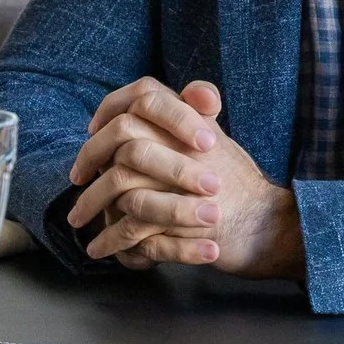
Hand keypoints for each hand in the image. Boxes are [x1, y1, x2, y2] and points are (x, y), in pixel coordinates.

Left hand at [63, 78, 303, 277]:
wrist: (268, 224)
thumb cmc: (237, 183)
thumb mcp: (214, 139)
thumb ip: (182, 118)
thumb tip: (135, 104)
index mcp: (195, 123)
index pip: (145, 95)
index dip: (113, 107)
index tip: (93, 128)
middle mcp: (190, 149)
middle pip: (125, 141)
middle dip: (91, 158)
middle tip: (76, 178)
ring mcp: (186, 188)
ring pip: (123, 189)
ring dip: (94, 206)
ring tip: (78, 220)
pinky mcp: (184, 226)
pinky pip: (135, 230)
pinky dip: (112, 241)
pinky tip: (99, 248)